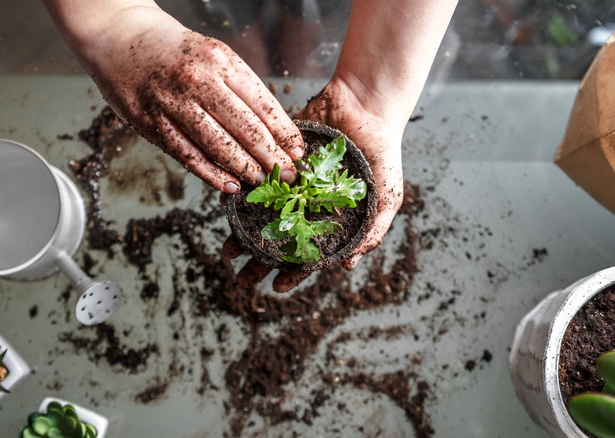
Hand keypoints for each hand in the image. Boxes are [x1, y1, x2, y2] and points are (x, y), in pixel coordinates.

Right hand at [61, 4, 303, 191]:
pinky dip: (212, 174)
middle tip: (288, 175)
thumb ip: (238, 87)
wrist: (120, 37)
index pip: (263, 104)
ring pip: (219, 146)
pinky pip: (188, 156)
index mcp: (221, 60)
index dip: (284, 133)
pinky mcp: (152, 124)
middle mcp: (198, 81)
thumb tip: (272, 129)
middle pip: (246, 128)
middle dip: (272, 157)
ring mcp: (173, 104)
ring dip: (246, 169)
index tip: (299, 152)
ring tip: (264, 182)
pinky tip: (230, 185)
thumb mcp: (213, 54)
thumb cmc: (173, 49)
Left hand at [223, 76, 403, 292]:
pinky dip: (239, 193)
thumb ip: (374, 231)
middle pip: (279, 239)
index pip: (308, 253)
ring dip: (243, 233)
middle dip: (259, 260)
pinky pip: (254, 179)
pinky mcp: (277, 159)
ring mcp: (290, 183)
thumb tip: (348, 265)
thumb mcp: (388, 196)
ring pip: (261, 214)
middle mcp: (306, 205)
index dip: (293, 273)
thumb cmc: (383, 151)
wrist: (366, 104)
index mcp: (330, 219)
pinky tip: (226, 207)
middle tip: (241, 276)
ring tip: (227, 248)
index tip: (276, 287)